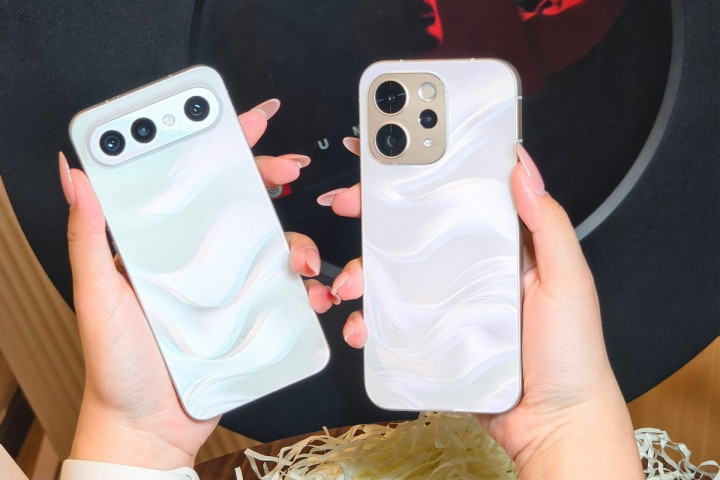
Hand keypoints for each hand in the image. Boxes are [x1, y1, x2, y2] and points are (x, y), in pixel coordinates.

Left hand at [60, 100, 333, 469]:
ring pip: (273, 246)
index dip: (219, 146)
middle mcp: (198, 260)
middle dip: (270, 177)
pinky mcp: (252, 318)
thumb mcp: (97, 295)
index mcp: (161, 245)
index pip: (191, 182)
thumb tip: (76, 175)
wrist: (149, 428)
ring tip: (301, 258)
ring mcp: (229, 289)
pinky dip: (307, 290)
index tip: (243, 122)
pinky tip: (311, 294)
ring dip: (297, 241)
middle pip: (241, 204)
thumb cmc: (117, 365)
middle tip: (287, 170)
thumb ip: (89, 236)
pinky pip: (286, 294)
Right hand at [320, 139, 643, 477]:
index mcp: (502, 245)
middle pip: (413, 229)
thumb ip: (548, 225)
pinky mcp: (430, 335)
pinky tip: (361, 326)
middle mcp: (469, 267)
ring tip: (350, 283)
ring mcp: (446, 301)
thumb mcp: (568, 281)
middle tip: (348, 203)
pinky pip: (391, 320)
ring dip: (360, 270)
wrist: (552, 424)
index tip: (387, 153)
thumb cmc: (569, 353)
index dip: (422, 171)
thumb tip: (524, 168)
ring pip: (392, 274)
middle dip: (372, 212)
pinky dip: (368, 320)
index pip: (457, 195)